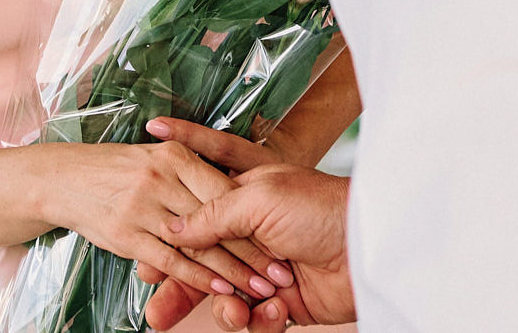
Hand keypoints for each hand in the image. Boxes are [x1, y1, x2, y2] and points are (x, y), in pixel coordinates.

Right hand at [45, 141, 291, 308]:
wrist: (52, 175)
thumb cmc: (112, 165)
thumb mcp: (160, 159)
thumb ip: (199, 186)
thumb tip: (230, 214)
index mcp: (179, 152)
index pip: (227, 188)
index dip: (256, 215)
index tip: (287, 239)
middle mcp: (166, 176)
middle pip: (220, 220)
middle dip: (254, 250)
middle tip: (283, 274)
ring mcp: (147, 206)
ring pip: (200, 245)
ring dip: (234, 272)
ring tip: (260, 292)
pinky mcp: (131, 236)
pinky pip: (173, 262)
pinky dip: (199, 279)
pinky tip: (220, 292)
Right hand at [139, 166, 352, 328]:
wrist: (370, 250)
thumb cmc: (321, 208)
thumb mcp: (260, 199)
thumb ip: (213, 214)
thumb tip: (173, 229)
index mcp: (242, 198)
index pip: (196, 211)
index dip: (172, 231)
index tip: (147, 259)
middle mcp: (250, 234)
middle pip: (202, 264)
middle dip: (178, 286)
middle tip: (155, 310)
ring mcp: (265, 270)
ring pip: (224, 298)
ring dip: (226, 309)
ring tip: (237, 311)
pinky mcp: (283, 302)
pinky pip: (256, 320)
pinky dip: (262, 321)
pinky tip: (278, 311)